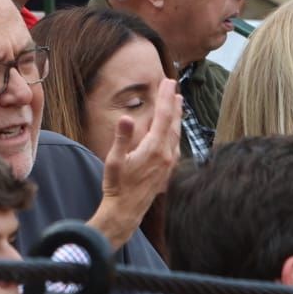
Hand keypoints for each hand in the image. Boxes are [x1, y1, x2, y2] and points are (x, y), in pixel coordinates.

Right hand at [91, 78, 180, 248]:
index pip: (162, 116)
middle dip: (173, 103)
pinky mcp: (167, 172)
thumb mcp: (114, 160)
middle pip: (173, 123)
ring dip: (177, 117)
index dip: (165, 97)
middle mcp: (165, 155)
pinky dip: (175, 133)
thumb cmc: (117, 186)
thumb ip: (122, 137)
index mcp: (154, 149)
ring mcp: (168, 164)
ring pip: (176, 135)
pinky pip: (175, 146)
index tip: (167, 81)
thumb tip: (127, 117)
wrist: (125, 212)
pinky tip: (173, 133)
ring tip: (177, 103)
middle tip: (173, 86)